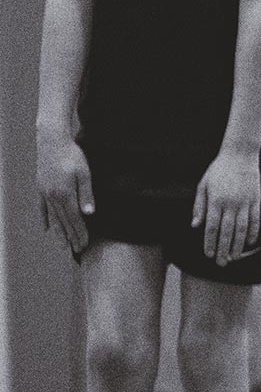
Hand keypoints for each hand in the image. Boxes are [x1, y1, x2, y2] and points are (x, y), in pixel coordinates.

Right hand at [36, 134, 94, 255]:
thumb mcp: (84, 173)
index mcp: (65, 195)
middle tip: (77, 250)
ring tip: (63, 245)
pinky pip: (43, 208)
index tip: (84, 244)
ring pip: (53, 218)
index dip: (80, 232)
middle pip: (63, 222)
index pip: (74, 219)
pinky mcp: (41, 188)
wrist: (51, 141)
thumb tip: (89, 214)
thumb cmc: (71, 155)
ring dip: (59, 233)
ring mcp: (45, 193)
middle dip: (71, 237)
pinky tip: (46, 228)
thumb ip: (86, 194)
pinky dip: (45, 219)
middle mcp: (53, 197)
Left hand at [193, 145, 260, 265]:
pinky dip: (253, 232)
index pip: (211, 228)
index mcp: (215, 200)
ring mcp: (245, 202)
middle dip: (222, 249)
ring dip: (238, 245)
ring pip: (241, 229)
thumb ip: (199, 206)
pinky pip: (255, 219)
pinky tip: (250, 243)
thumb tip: (195, 226)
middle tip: (221, 263)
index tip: (208, 255)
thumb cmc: (218, 169)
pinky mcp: (256, 199)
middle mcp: (230, 203)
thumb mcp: (203, 185)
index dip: (209, 243)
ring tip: (235, 257)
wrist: (240, 153)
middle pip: (226, 232)